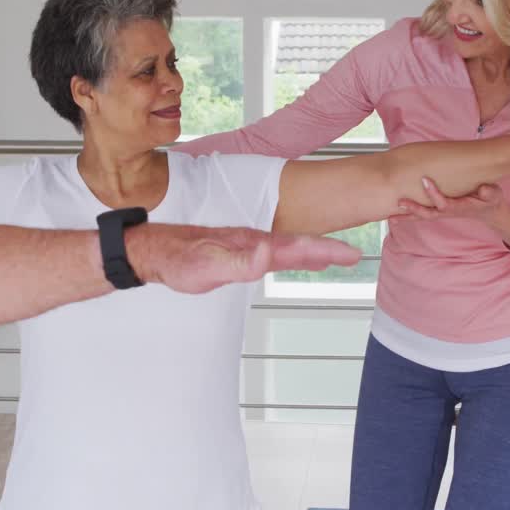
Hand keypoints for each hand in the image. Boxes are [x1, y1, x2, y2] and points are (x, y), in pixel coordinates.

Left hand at [132, 224, 361, 294]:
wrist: (156, 252)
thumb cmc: (179, 259)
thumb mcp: (208, 266)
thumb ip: (241, 263)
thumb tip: (268, 254)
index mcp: (253, 244)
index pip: (296, 248)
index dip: (324, 250)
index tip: (349, 253)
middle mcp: (255, 243)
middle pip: (297, 246)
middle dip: (327, 250)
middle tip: (353, 254)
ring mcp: (249, 248)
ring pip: (289, 249)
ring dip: (314, 252)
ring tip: (337, 255)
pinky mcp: (242, 255)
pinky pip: (276, 254)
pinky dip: (295, 255)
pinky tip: (301, 258)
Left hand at [395, 179, 504, 221]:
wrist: (489, 211)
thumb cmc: (490, 200)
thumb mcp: (495, 195)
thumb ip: (490, 193)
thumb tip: (484, 190)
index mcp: (460, 207)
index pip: (444, 203)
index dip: (434, 194)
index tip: (425, 180)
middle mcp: (448, 212)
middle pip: (429, 214)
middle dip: (414, 209)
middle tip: (401, 202)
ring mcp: (442, 213)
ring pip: (422, 217)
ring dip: (407, 216)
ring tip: (391, 216)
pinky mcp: (438, 211)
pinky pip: (421, 215)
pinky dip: (408, 216)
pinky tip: (394, 216)